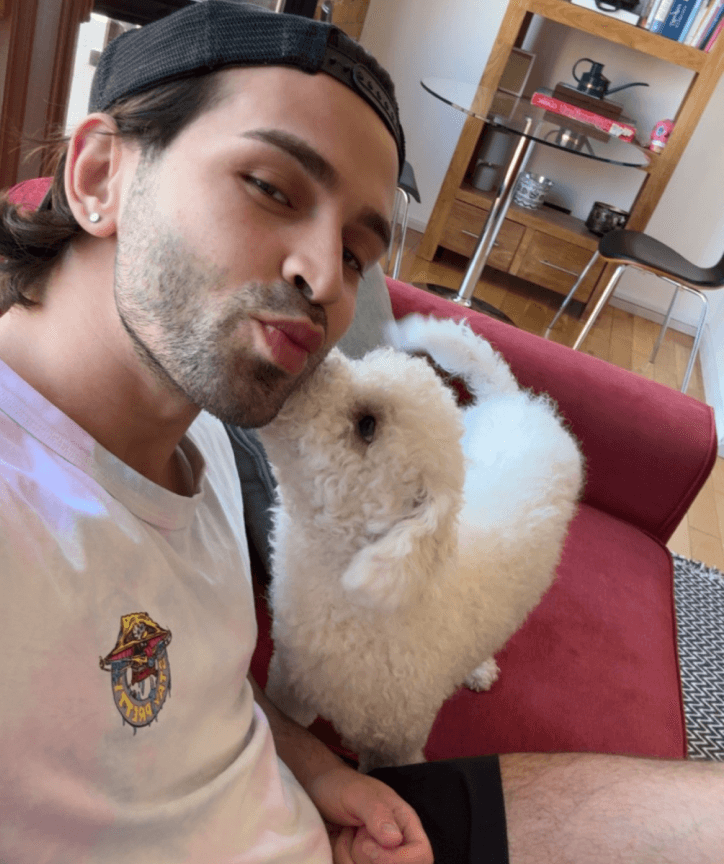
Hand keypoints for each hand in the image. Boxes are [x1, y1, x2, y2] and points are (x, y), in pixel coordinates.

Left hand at [307, 764, 432, 863]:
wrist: (320, 792)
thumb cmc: (342, 787)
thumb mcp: (359, 795)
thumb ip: (378, 813)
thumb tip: (395, 839)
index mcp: (405, 825)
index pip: (422, 855)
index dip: (398, 860)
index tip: (370, 848)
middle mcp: (396, 845)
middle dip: (366, 858)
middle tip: (356, 831)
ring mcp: (377, 857)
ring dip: (348, 856)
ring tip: (346, 832)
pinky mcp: (360, 863)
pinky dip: (340, 859)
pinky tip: (339, 842)